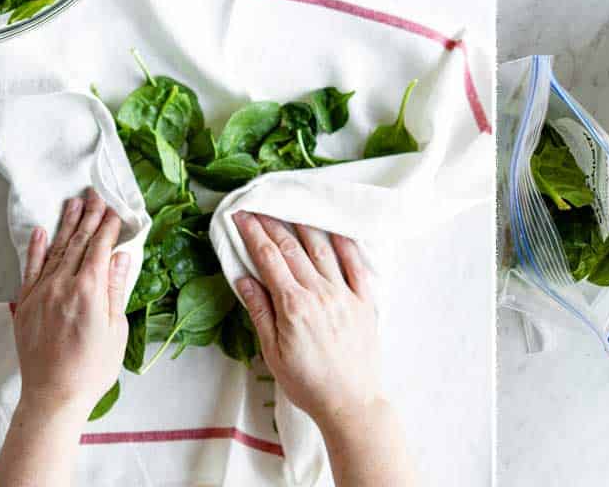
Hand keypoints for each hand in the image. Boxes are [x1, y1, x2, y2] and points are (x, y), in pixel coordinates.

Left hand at [13, 188, 129, 421]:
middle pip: (78, 242)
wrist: (53, 396)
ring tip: (74, 203)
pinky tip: (41, 232)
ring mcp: (41, 294)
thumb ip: (115, 288)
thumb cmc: (92, 367)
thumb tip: (121, 255)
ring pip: (56, 251)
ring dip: (67, 225)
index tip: (116, 207)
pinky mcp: (26, 305)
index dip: (109, 225)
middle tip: (96, 193)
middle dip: (89, 216)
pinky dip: (36, 249)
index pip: (100, 246)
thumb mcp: (115, 328)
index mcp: (88, 290)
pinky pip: (31, 270)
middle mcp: (62, 286)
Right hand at [232, 213, 414, 486]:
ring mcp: (345, 292)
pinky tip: (335, 229)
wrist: (350, 402)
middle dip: (273, 223)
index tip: (242, 215)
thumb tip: (243, 278)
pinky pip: (356, 262)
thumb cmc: (306, 383)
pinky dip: (345, 242)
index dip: (254, 233)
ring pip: (323, 248)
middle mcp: (320, 292)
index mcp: (293, 305)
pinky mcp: (366, 298)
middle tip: (260, 206)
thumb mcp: (272, 353)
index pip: (269, 258)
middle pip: (293, 247)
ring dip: (305, 225)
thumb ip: (259, 312)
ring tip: (292, 208)